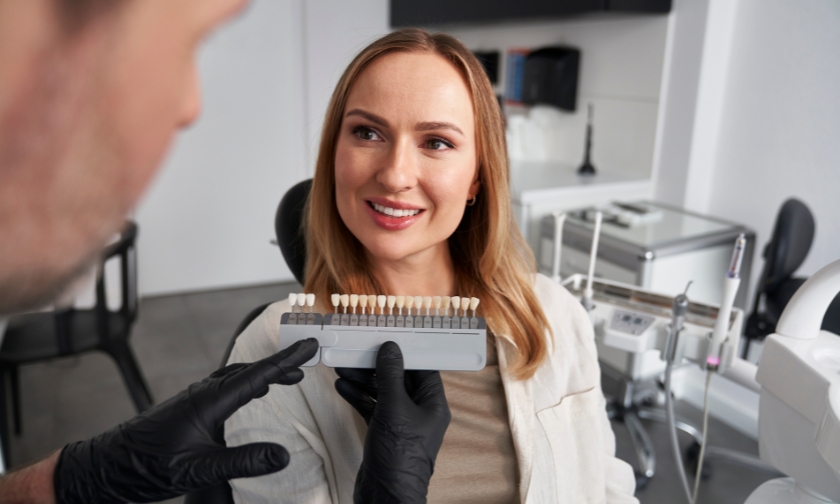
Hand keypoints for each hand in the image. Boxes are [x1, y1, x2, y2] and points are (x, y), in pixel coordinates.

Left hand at [54, 338, 318, 503]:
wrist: (105, 467)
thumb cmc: (146, 467)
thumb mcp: (200, 469)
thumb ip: (244, 461)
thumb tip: (283, 456)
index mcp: (209, 401)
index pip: (257, 375)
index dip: (286, 361)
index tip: (309, 346)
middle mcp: (203, 393)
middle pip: (249, 370)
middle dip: (279, 365)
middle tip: (305, 361)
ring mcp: (194, 398)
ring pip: (236, 376)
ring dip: (263, 374)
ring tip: (286, 377)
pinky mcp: (188, 407)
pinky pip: (224, 385)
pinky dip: (246, 382)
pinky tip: (250, 392)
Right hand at [335, 341, 450, 503]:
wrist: (385, 495)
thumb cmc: (399, 455)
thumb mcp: (394, 408)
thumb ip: (391, 376)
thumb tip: (391, 349)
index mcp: (433, 404)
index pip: (423, 369)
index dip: (406, 353)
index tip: (387, 339)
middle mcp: (419, 412)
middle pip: (400, 379)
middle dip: (377, 366)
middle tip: (357, 352)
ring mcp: (401, 424)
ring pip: (383, 393)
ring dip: (363, 380)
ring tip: (343, 368)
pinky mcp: (384, 433)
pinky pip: (372, 408)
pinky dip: (358, 397)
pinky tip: (343, 387)